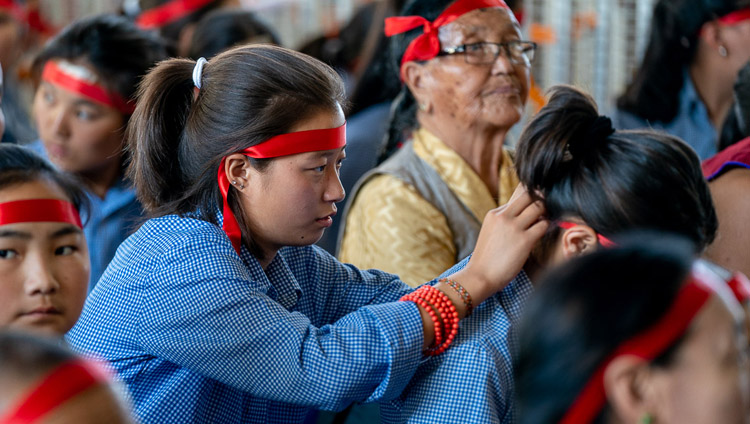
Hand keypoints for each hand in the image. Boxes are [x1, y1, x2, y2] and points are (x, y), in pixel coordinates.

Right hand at [452, 184, 547, 303]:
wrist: (480, 276)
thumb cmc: (487, 258)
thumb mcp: (491, 232)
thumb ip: (505, 221)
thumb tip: (524, 212)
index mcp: (494, 213)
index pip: (518, 195)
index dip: (530, 199)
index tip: (536, 205)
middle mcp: (504, 216)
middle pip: (530, 195)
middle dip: (540, 200)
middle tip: (545, 211)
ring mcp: (514, 227)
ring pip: (539, 207)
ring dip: (545, 214)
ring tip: (544, 223)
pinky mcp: (525, 240)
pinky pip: (544, 225)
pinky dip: (547, 227)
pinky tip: (543, 234)